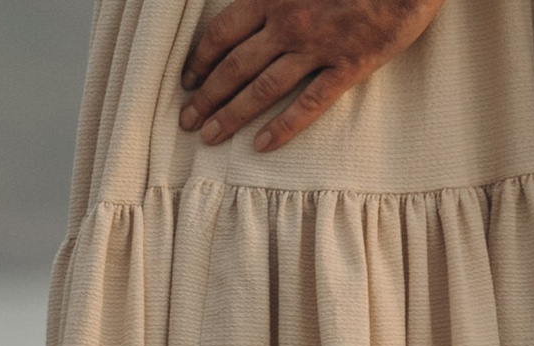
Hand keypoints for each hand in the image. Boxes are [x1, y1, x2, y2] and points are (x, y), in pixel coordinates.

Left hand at [179, 0, 446, 150]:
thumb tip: (247, 11)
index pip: (222, 33)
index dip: (200, 60)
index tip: (187, 82)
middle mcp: (287, 24)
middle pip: (235, 66)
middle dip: (207, 96)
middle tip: (187, 121)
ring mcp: (316, 49)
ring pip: (263, 88)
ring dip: (232, 115)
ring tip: (211, 137)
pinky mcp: (346, 68)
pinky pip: (308, 103)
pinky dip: (283, 126)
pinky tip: (260, 145)